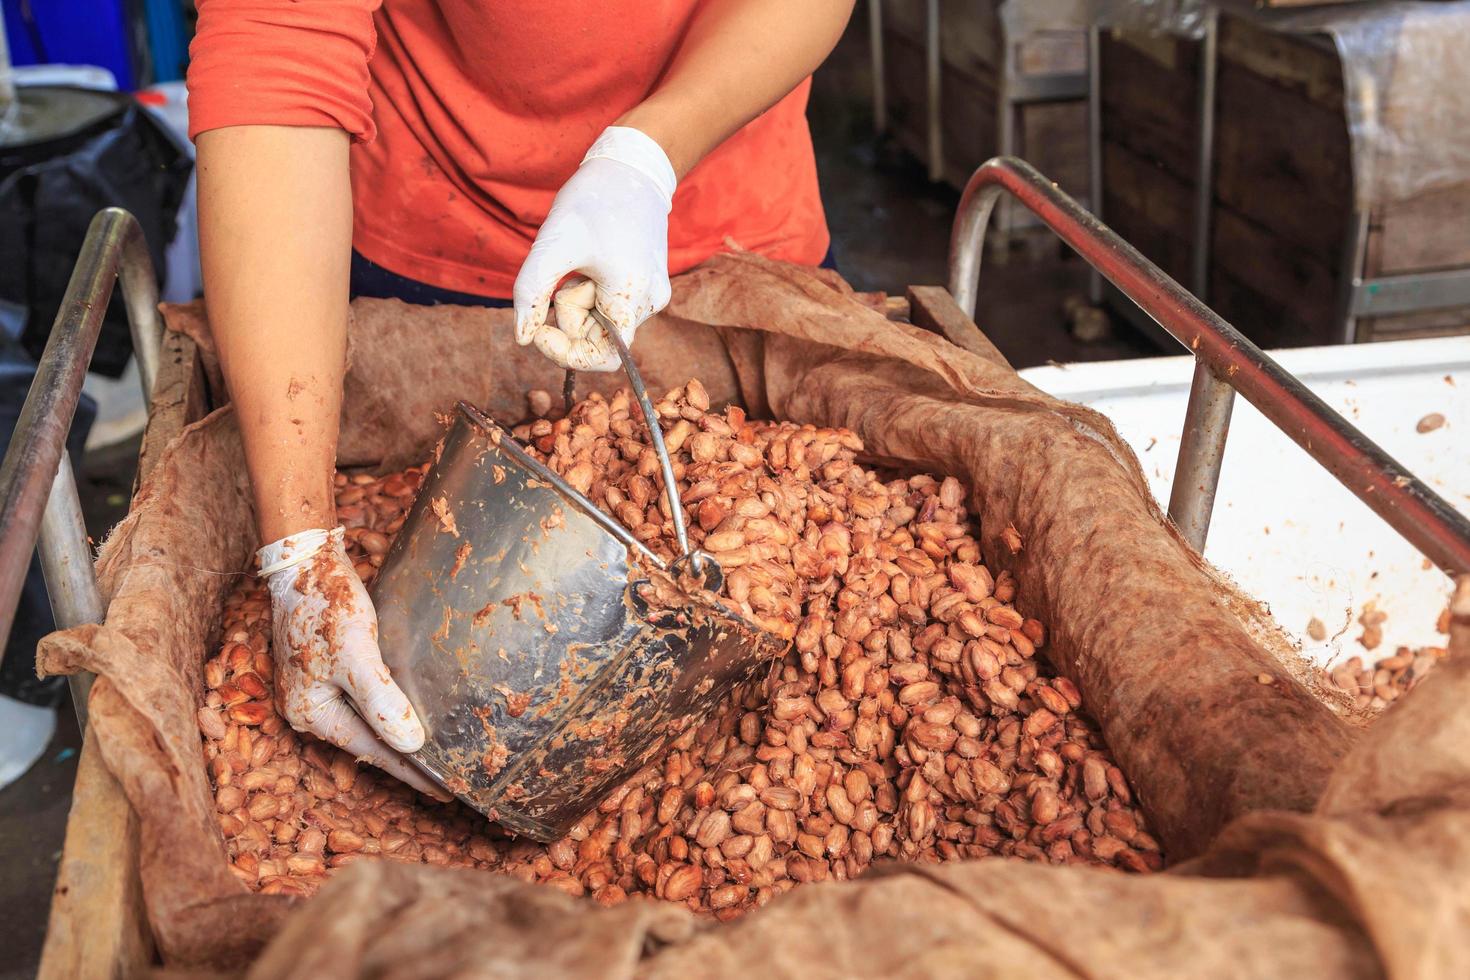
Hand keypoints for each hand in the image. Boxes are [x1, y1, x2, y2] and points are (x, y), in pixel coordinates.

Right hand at [258, 528, 447, 798]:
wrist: (305, 561)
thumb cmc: (327, 606)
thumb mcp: (356, 655)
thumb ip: (382, 700)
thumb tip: (410, 744)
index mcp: (311, 713)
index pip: (373, 750)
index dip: (410, 771)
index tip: (443, 791)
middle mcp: (309, 707)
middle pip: (366, 741)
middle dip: (404, 759)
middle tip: (445, 779)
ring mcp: (316, 687)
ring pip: (365, 722)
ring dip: (396, 736)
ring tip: (431, 754)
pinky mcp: (327, 668)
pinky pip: (362, 700)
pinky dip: (387, 711)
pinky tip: (407, 713)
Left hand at [513, 126, 675, 371]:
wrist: (631, 168)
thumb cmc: (592, 201)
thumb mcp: (551, 245)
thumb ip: (530, 294)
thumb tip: (522, 338)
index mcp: (631, 295)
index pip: (602, 357)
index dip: (565, 352)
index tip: (538, 331)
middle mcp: (650, 302)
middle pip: (598, 338)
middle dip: (569, 316)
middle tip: (563, 278)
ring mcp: (652, 294)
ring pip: (603, 321)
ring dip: (580, 301)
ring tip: (581, 261)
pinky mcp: (648, 285)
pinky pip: (611, 305)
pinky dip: (592, 292)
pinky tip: (594, 261)